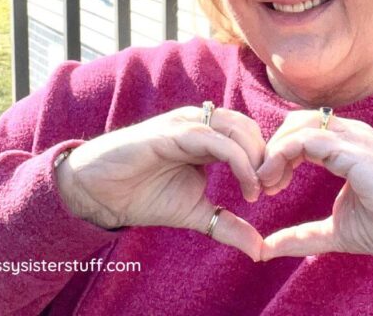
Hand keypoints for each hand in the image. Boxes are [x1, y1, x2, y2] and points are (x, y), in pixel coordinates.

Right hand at [55, 106, 264, 259]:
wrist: (98, 193)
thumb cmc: (144, 195)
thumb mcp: (196, 213)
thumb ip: (228, 224)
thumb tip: (259, 249)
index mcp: (208, 135)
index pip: (251, 135)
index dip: (267, 160)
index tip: (274, 191)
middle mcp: (200, 123)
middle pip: (251, 129)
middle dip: (267, 158)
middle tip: (272, 189)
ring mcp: (187, 124)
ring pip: (238, 129)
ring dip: (257, 159)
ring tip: (259, 190)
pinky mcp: (173, 132)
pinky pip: (217, 140)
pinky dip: (240, 162)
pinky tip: (246, 188)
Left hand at [257, 111, 372, 271]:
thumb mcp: (335, 230)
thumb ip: (301, 235)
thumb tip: (264, 249)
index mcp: (348, 145)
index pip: (302, 131)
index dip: (279, 154)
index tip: (269, 186)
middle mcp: (351, 133)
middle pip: (296, 121)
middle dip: (272, 148)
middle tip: (264, 183)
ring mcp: (353, 138)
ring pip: (298, 126)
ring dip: (274, 153)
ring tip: (267, 183)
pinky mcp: (353, 150)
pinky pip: (306, 139)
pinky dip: (282, 156)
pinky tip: (276, 180)